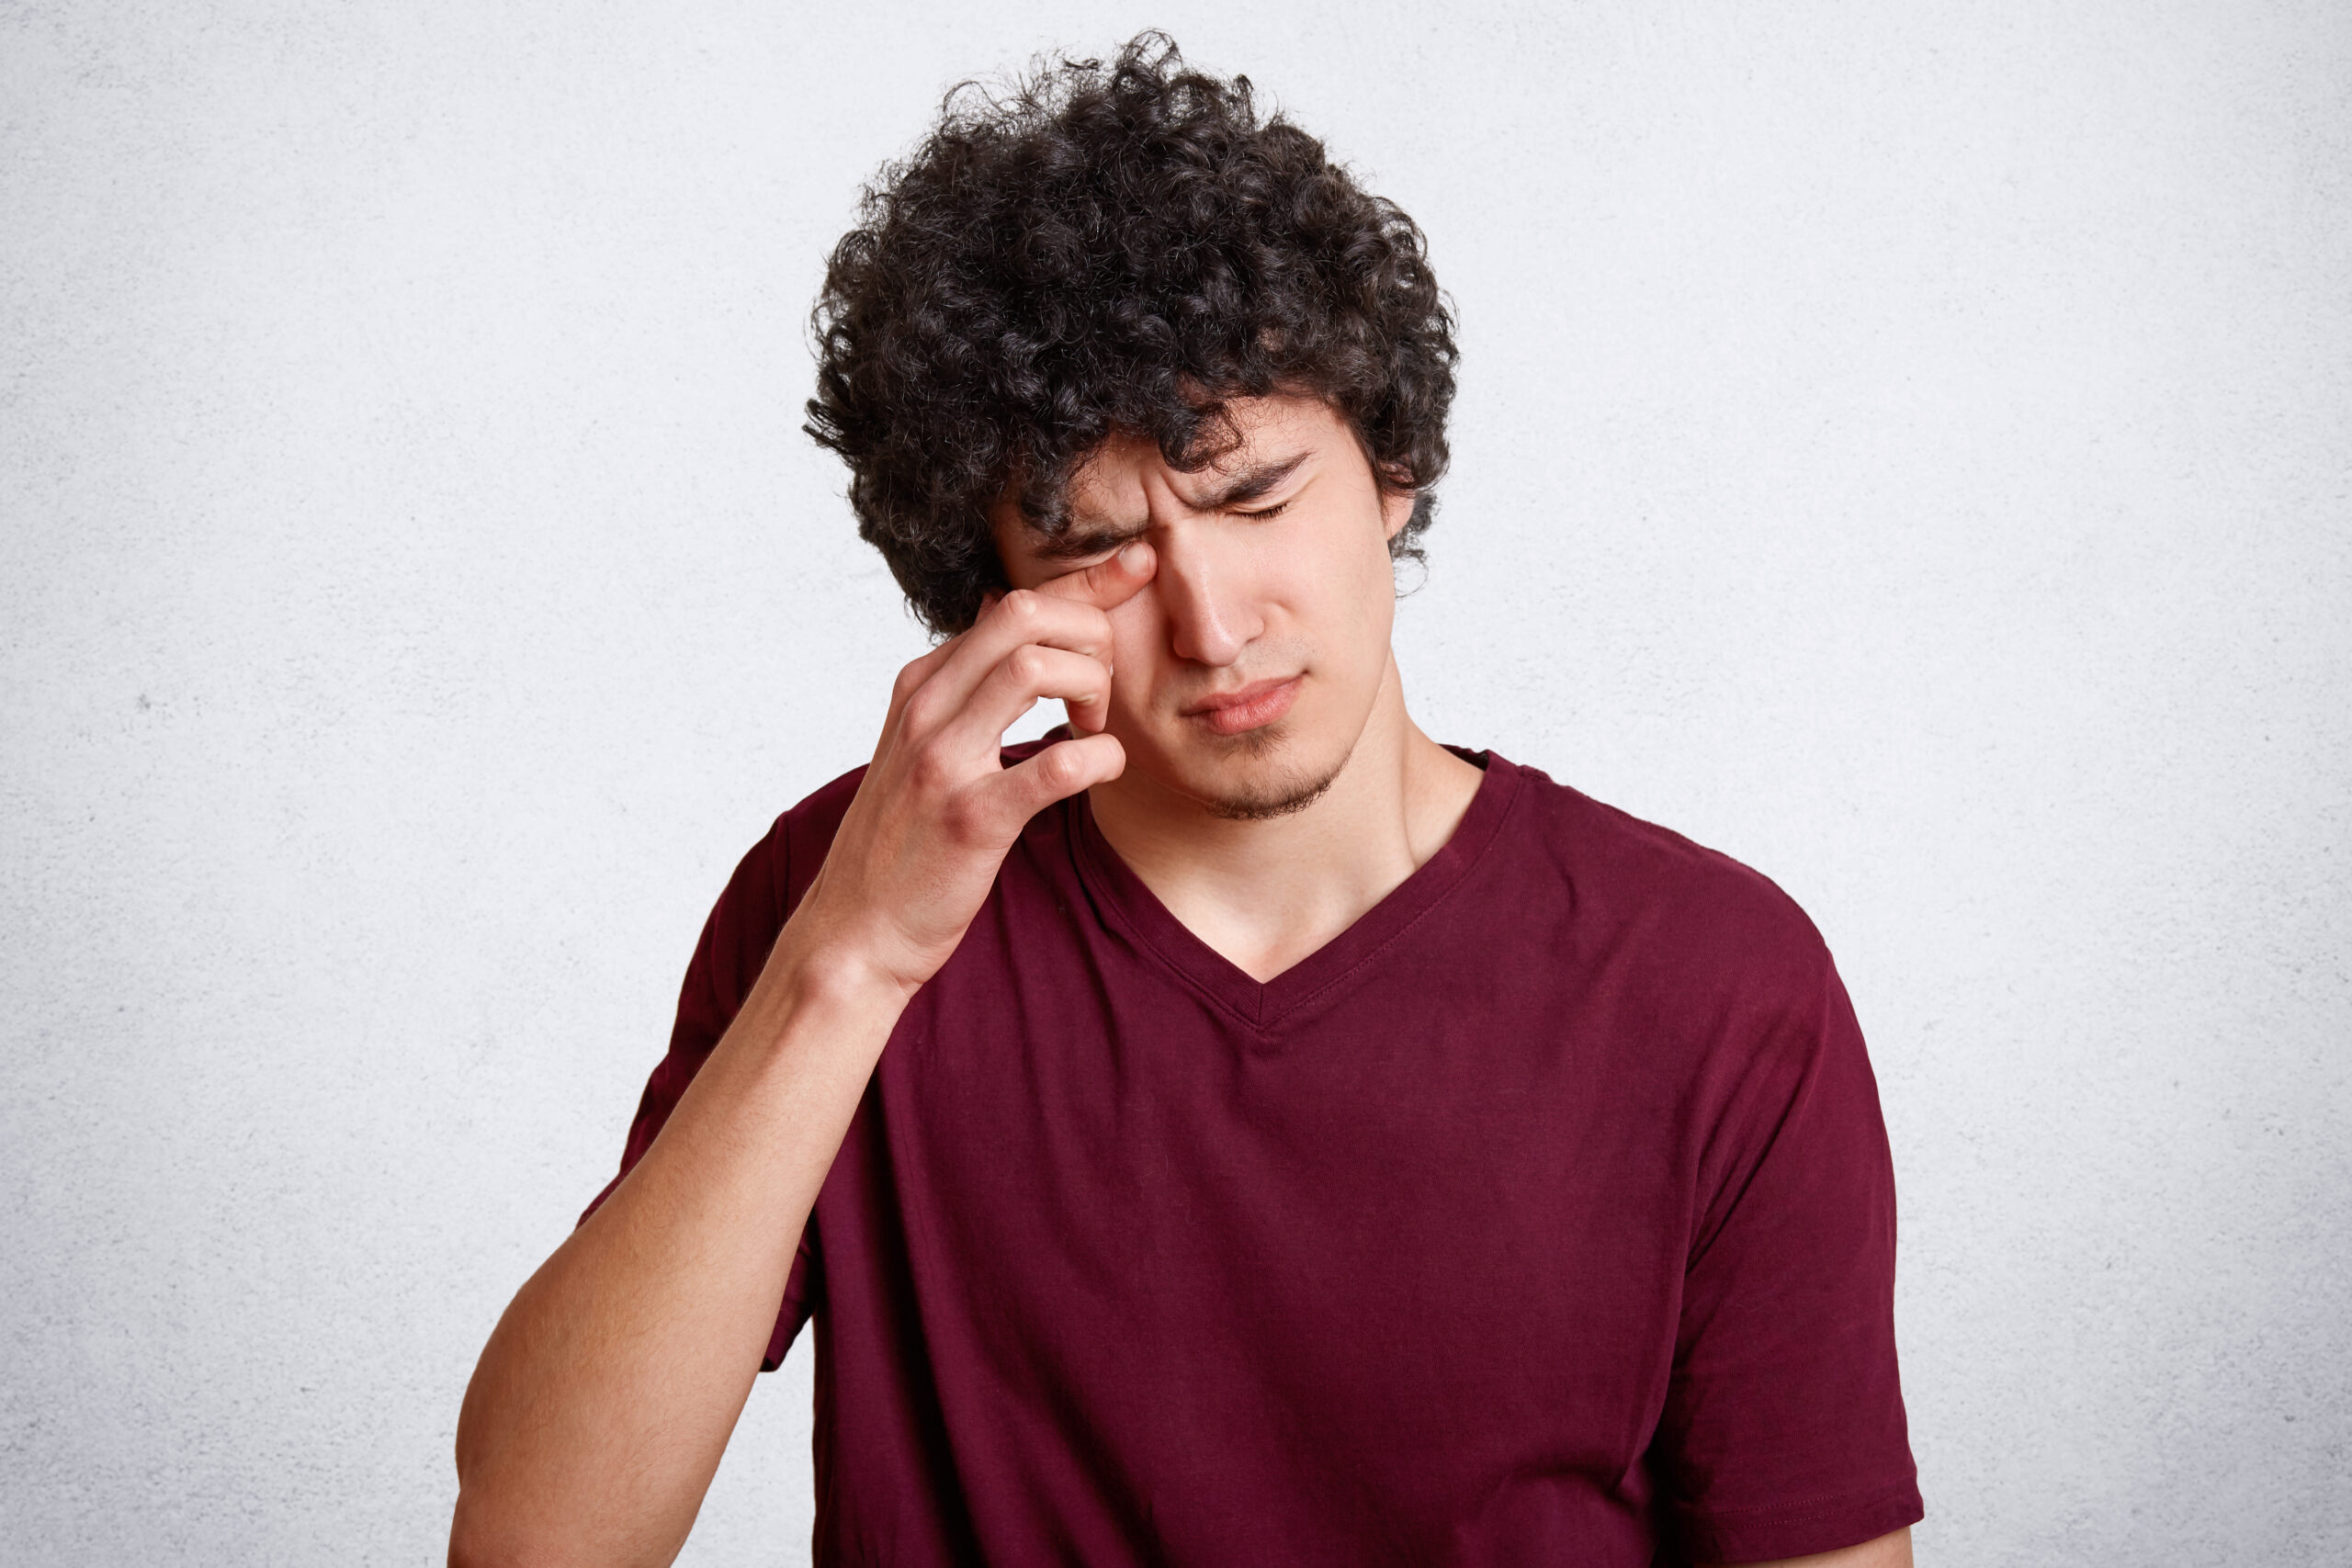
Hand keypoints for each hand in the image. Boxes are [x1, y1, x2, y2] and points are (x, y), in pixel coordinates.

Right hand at [784, 541, 1156, 996]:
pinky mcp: (971, 820)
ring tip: (1092, 729)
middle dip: (1091, 633)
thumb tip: (1006, 619)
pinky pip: (1055, 767)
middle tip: (1101, 694)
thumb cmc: (902, 843)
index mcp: (921, 686)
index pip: (1014, 604)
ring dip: (1091, 688)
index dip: (1089, 582)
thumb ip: (962, 689)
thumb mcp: (919, 745)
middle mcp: (926, 709)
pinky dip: (1099, 760)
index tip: (1139, 569)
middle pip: (1026, 613)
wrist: (855, 930)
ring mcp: (944, 762)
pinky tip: (1099, 770)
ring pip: (1035, 667)